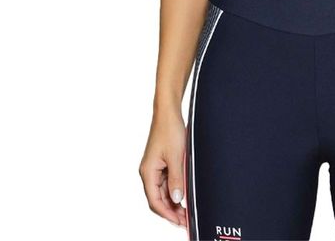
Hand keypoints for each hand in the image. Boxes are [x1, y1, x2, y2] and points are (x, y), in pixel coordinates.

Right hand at [139, 107, 187, 228]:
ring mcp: (155, 168)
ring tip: (187, 210)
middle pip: (158, 198)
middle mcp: (149, 172)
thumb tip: (177, 199)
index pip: (155, 201)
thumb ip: (176, 179)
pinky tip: (184, 195)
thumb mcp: (176, 156)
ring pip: (163, 191)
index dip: (167, 214)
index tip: (179, 221)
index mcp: (148, 172)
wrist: (168, 112)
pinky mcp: (162, 163)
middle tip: (186, 219)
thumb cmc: (169, 130)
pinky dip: (175, 190)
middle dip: (171, 210)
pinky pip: (167, 181)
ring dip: (174, 201)